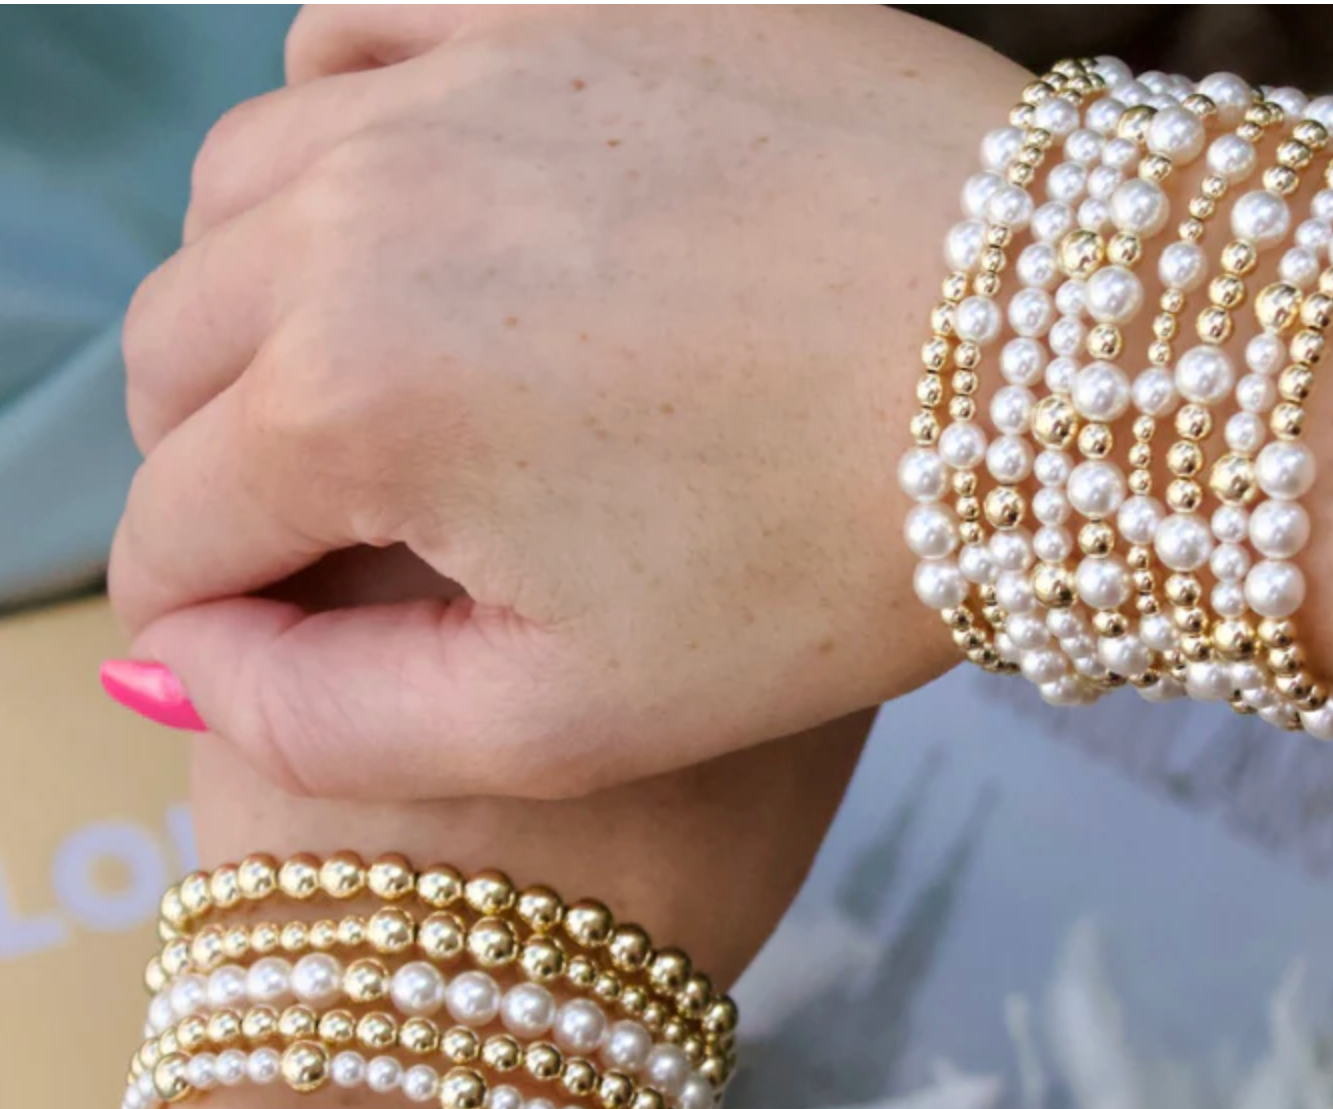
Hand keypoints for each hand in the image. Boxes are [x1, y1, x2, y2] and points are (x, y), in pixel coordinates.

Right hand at [111, 4, 1025, 799]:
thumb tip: (179, 666)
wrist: (1061, 373)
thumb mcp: (577, 718)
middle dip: (214, 464)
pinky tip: (416, 211)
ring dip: (261, 304)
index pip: (180, 525)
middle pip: (179, 351)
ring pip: (249, 192)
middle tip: (310, 541)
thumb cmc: (833, 566)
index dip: (200, 616)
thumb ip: (338, 720)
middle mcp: (371, 209)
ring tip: (365, 393)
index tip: (255, 651)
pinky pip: (367, 40)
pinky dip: (345, 131)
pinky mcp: (569, 2)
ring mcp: (470, 77)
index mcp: (358, 401)